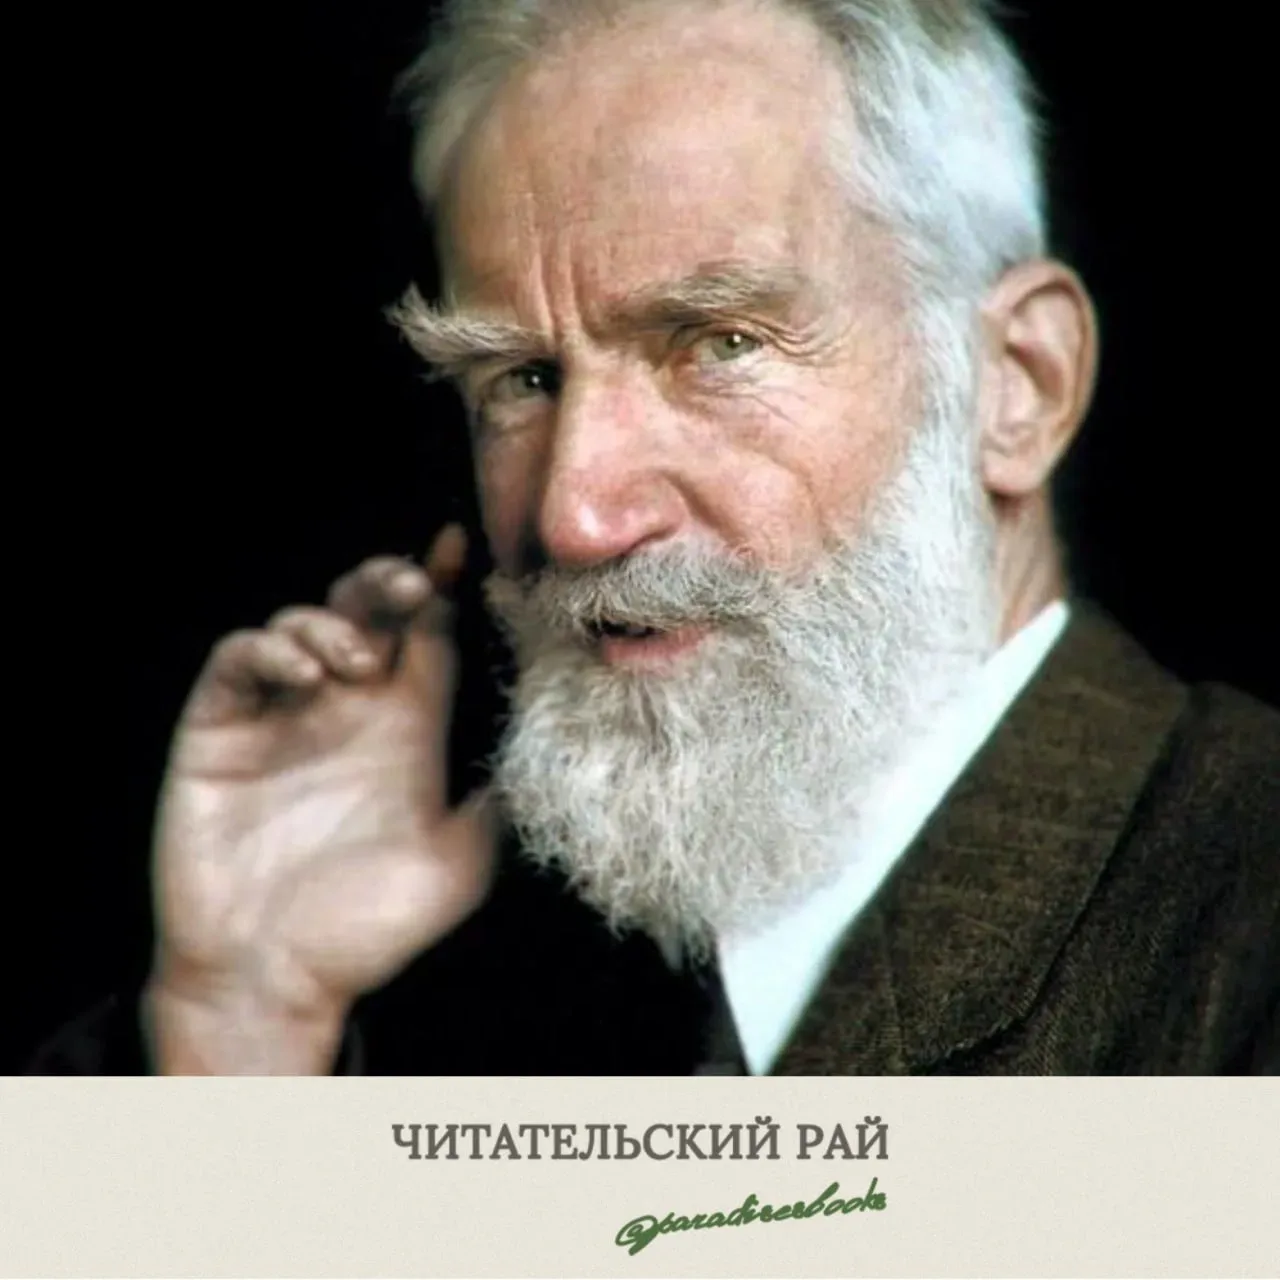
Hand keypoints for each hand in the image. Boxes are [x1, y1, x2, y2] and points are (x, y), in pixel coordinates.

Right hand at [146, 525, 497, 1071]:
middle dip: (387, 582)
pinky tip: (302, 672)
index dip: (442, 588)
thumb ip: (500, 802)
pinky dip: (267, 648)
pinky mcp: (219, 730)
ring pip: (301, 621)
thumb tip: (559, 750)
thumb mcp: (460, 862)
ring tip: (357, 662)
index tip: (461, 550)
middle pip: (366, 612)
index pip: (427, 636)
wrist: (276, 982)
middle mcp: (345, 709)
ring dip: (332, 621)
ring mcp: (281, 715)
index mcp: (405, 727)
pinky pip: (236, 661)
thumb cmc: (368, 929)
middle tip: (413, 586)